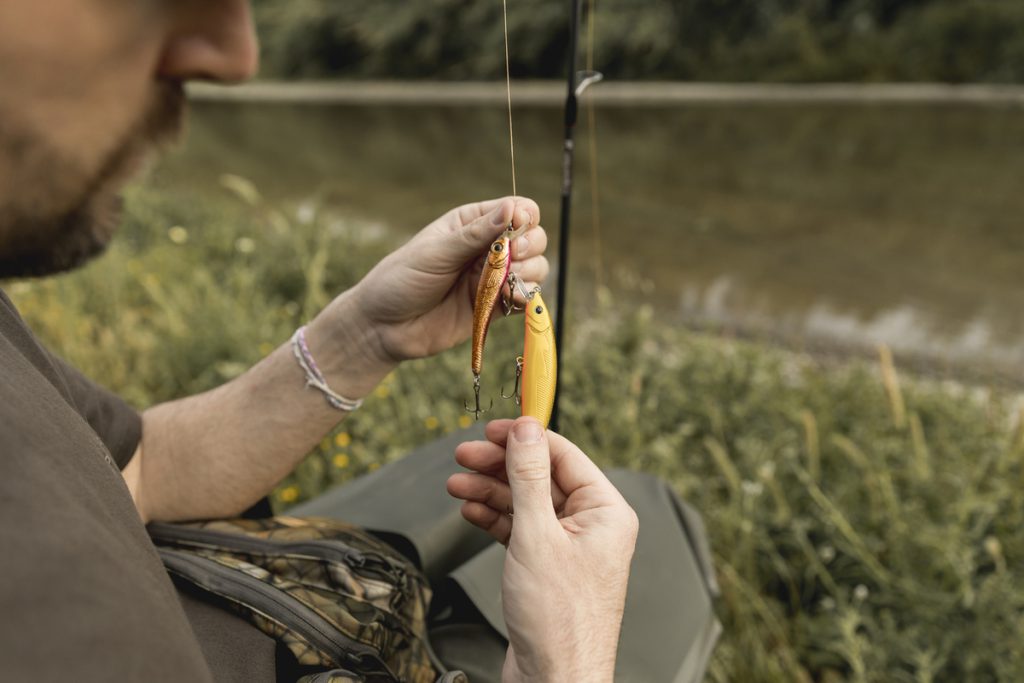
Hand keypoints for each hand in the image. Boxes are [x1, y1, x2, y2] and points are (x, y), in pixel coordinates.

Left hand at [341, 197, 547, 363]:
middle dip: (530, 244)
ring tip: (509, 281)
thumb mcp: (436, 252)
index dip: (524, 216)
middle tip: (513, 256)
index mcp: (471, 223)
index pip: (516, 209)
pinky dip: (526, 296)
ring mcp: (493, 277)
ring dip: (531, 271)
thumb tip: (512, 208)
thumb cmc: (402, 280)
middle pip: (533, 236)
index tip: (516, 227)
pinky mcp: (495, 306)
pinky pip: (524, 297)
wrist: (384, 327)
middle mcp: (487, 247)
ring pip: (535, 267)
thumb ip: (476, 234)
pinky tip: (512, 298)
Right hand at [448, 418, 638, 682]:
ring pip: (527, 503)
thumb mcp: (537, 536)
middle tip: (463, 455)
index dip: (525, 438)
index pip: (563, 455)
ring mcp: (570, 547)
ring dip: (491, 491)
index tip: (491, 429)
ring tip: (457, 484)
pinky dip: (495, 519)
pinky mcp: (548, 567)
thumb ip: (529, 478)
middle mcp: (592, 526)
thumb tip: (527, 430)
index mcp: (606, 512)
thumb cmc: (559, 621)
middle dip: (500, 466)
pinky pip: (521, 530)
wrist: (555, 680)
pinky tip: (471, 511)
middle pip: (541, 477)